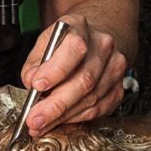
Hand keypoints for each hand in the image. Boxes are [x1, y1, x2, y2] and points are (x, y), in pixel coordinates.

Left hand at [18, 16, 127, 135]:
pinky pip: (99, 109)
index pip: (74, 48)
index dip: (56, 70)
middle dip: (56, 104)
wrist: (90, 42)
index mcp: (80, 27)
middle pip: (85, 79)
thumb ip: (34, 64)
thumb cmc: (63, 45)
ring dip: (63, 116)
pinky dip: (77, 118)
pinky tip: (61, 120)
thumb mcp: (42, 45)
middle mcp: (102, 45)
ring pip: (91, 98)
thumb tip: (31, 83)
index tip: (37, 86)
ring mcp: (114, 67)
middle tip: (35, 118)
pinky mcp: (118, 87)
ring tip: (42, 124)